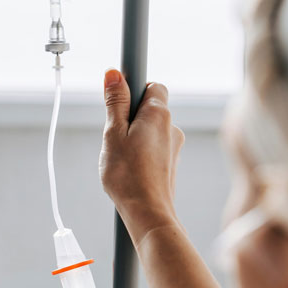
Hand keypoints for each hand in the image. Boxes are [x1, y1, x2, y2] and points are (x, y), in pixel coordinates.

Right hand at [99, 69, 184, 244]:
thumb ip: (115, 102)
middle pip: (150, 109)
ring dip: (134, 137)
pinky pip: (153, 149)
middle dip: (130, 116)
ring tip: (121, 158)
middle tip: (114, 136)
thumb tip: (114, 73)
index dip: (133, 89)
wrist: (148, 213)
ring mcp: (174, 147)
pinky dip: (141, 153)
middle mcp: (171, 127)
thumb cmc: (128, 175)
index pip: (152, 85)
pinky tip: (130, 170)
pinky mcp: (170, 164)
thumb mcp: (113, 133)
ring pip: (150, 131)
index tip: (117, 102)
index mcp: (159, 114)